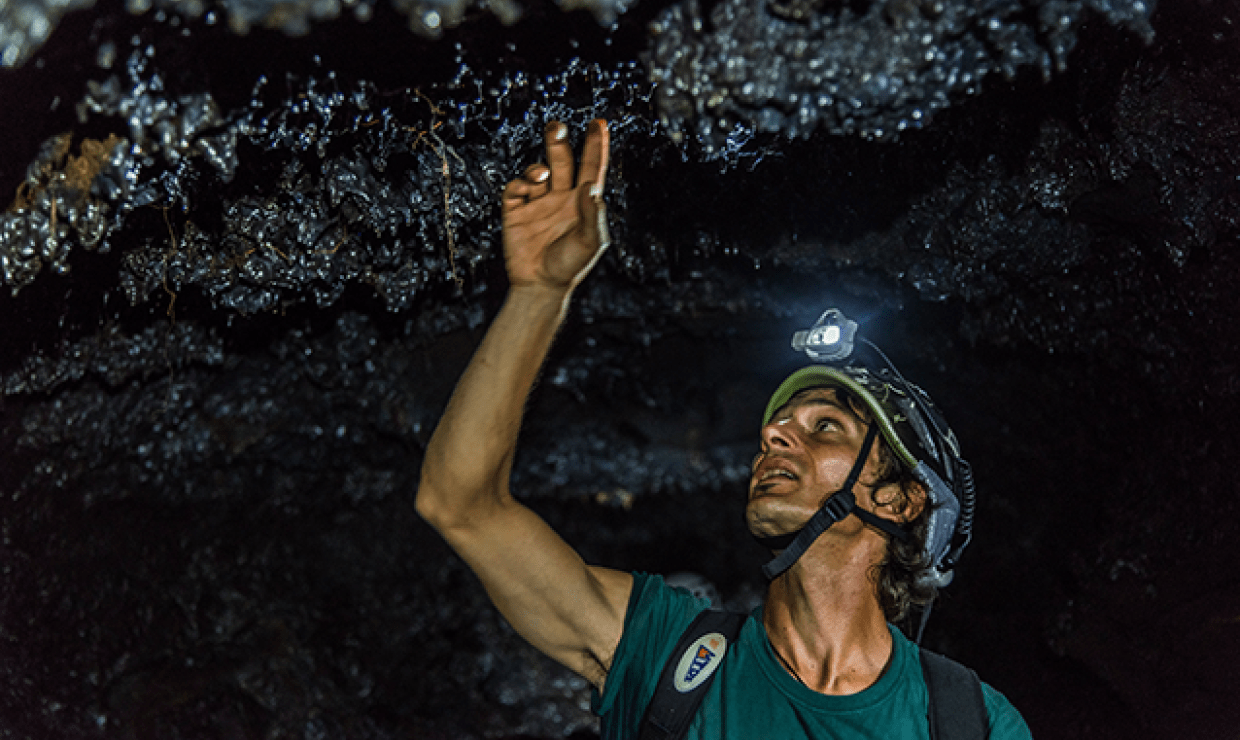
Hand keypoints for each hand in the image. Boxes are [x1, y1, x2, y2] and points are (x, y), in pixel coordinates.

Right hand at [502, 119, 609, 291]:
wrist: (541, 285)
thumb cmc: (570, 266)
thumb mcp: (590, 242)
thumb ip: (593, 215)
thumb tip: (590, 187)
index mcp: (582, 202)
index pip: (590, 167)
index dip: (595, 146)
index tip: (598, 124)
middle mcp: (560, 197)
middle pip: (562, 161)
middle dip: (558, 142)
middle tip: (556, 128)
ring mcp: (538, 203)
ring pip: (537, 172)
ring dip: (539, 167)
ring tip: (542, 174)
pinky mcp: (516, 211)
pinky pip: (515, 189)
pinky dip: (520, 183)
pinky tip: (528, 188)